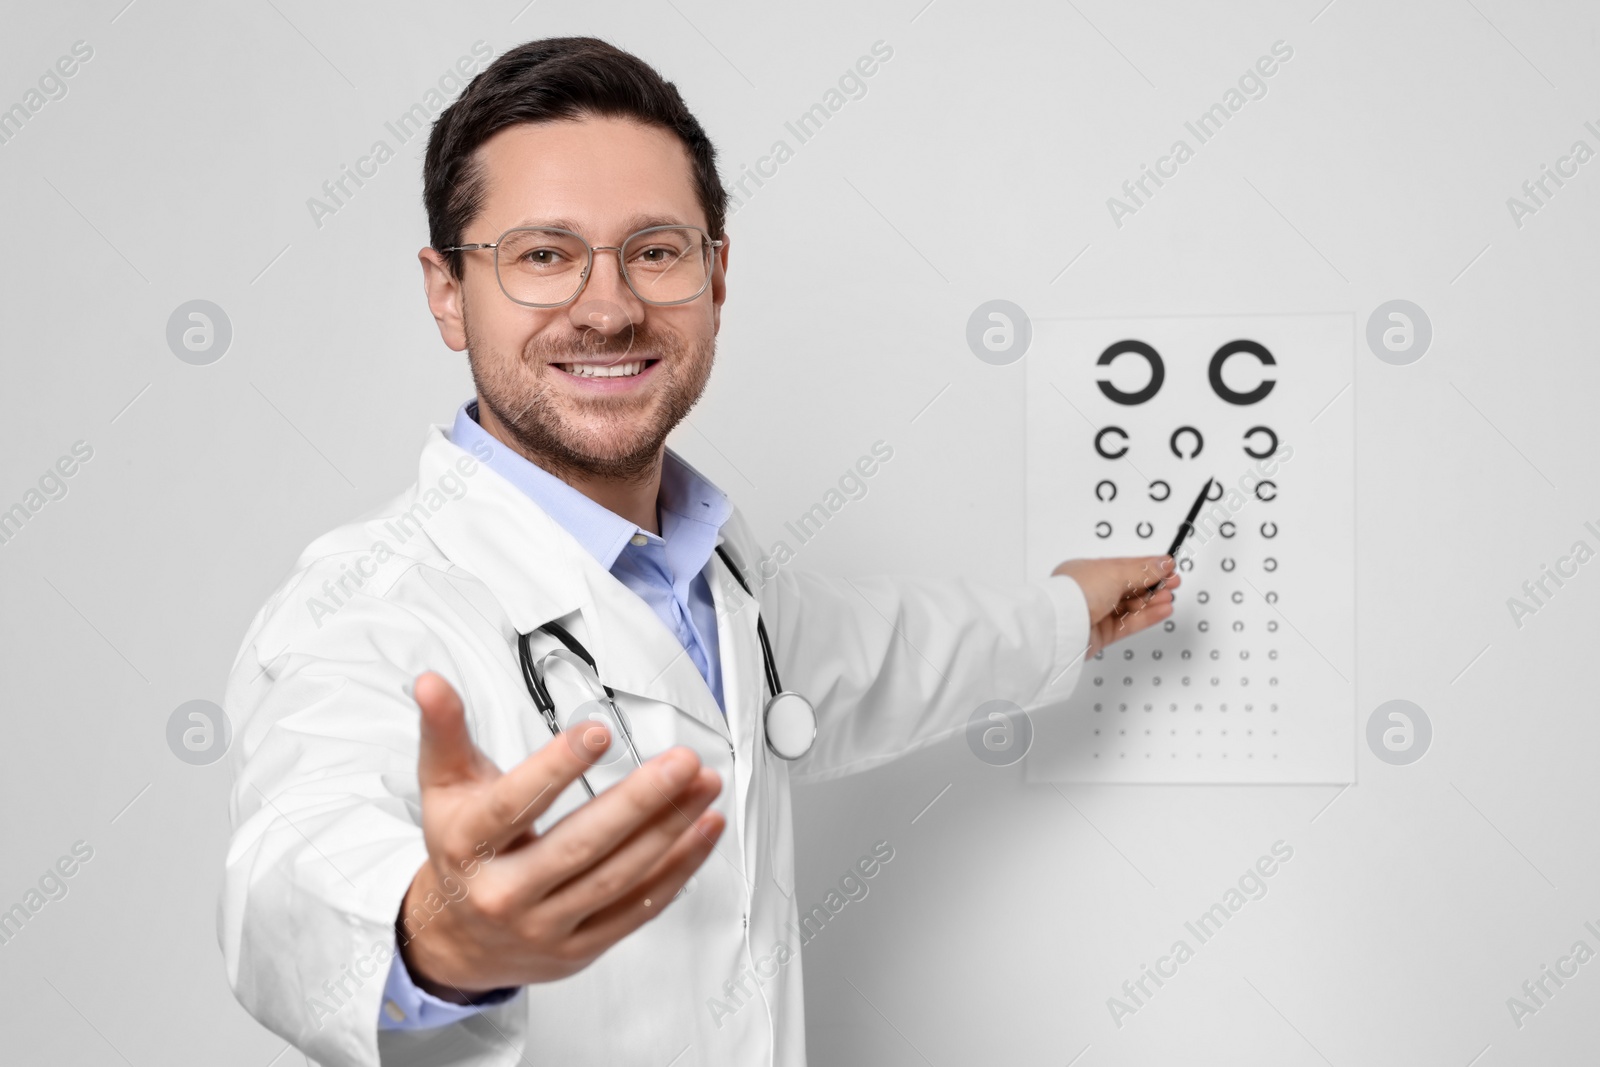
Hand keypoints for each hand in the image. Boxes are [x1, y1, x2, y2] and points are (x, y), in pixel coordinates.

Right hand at [396, 671, 725, 1001]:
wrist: (457, 940)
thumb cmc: (460, 850)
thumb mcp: (444, 788)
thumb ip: (445, 732)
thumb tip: (431, 683)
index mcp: (468, 847)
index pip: (514, 805)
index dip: (557, 767)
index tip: (599, 732)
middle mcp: (505, 892)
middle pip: (580, 845)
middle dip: (639, 801)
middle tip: (682, 762)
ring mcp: (546, 925)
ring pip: (618, 877)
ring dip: (670, 828)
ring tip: (703, 784)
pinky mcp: (581, 947)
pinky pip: (638, 908)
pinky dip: (678, 868)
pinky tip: (703, 829)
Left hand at [1051, 555, 1181, 658]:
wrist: (1061, 626)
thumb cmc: (1075, 593)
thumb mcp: (1114, 573)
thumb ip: (1142, 570)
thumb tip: (1163, 563)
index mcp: (1089, 570)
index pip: (1125, 566)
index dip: (1148, 567)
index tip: (1168, 566)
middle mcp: (1092, 591)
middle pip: (1130, 587)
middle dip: (1154, 585)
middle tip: (1174, 583)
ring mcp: (1096, 613)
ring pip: (1131, 606)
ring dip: (1153, 601)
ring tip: (1169, 597)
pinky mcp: (1101, 634)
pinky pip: (1129, 623)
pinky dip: (1147, 617)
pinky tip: (1163, 610)